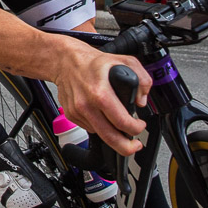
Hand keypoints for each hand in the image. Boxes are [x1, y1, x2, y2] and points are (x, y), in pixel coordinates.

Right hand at [53, 40, 150, 155]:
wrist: (65, 61)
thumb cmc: (92, 62)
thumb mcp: (124, 61)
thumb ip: (141, 78)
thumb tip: (141, 100)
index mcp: (100, 93)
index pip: (122, 122)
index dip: (136, 128)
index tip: (140, 126)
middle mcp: (87, 105)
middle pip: (110, 137)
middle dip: (126, 147)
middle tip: (134, 146)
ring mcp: (77, 112)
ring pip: (100, 134)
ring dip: (112, 134)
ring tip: (118, 126)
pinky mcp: (71, 115)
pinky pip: (89, 128)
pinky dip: (98, 126)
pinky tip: (102, 115)